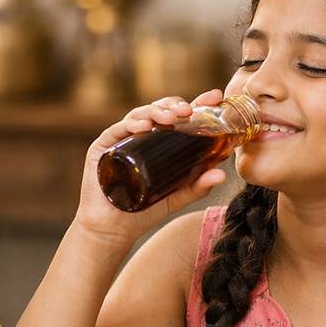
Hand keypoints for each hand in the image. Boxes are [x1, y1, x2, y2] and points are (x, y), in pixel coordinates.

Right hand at [74, 90, 229, 246]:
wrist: (112, 229)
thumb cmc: (143, 212)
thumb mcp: (177, 198)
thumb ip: (198, 187)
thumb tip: (222, 173)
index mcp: (160, 142)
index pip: (180, 117)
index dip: (197, 104)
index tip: (215, 97)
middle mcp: (141, 136)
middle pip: (160, 110)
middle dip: (175, 105)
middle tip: (189, 111)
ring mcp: (122, 139)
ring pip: (140, 114)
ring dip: (156, 111)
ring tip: (170, 118)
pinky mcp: (103, 146)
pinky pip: (118, 129)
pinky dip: (132, 124)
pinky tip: (144, 126)